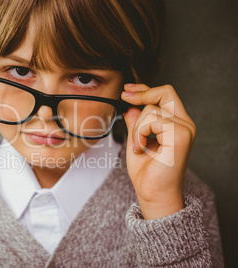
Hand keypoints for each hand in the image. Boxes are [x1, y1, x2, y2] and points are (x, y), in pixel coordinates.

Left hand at [121, 84, 195, 218]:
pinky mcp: (180, 135)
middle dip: (142, 93)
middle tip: (124, 98)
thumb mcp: (136, 140)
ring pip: (151, 109)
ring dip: (136, 127)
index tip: (127, 90)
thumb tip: (131, 106)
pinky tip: (140, 148)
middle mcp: (184, 124)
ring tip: (137, 145)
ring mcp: (184, 129)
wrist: (153, 193)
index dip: (145, 89)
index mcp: (176, 124)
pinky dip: (140, 133)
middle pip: (165, 92)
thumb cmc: (146, 172)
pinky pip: (152, 120)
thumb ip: (136, 122)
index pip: (165, 95)